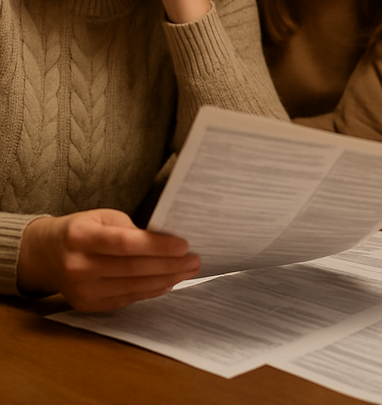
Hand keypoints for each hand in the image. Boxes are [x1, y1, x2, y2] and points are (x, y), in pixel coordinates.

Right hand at [17, 210, 200, 311]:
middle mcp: (78, 266)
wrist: (46, 256)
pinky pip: (126, 299)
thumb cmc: (82, 230)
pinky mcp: (88, 305)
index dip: (156, 246)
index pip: (124, 243)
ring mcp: (82, 290)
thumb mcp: (102, 217)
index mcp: (80, 236)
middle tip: (195, 261)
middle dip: (169, 265)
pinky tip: (168, 283)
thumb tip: (166, 241)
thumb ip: (130, 229)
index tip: (183, 245)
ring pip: (132, 287)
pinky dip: (151, 291)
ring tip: (188, 272)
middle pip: (132, 268)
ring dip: (166, 280)